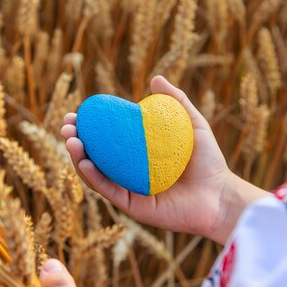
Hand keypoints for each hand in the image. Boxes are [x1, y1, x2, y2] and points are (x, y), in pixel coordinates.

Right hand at [61, 76, 268, 243]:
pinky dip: (94, 177)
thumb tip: (154, 79)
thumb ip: (176, 101)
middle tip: (67, 126)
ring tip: (70, 140)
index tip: (77, 112)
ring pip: (96, 174)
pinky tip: (84, 162)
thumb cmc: (209, 161)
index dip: (90, 127)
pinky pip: (109, 191)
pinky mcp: (133, 207)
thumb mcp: (193, 123)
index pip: (108, 139)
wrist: (220, 195)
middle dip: (76, 141)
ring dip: (78, 158)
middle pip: (96, 156)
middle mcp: (130, 173)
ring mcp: (130, 190)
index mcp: (139, 155)